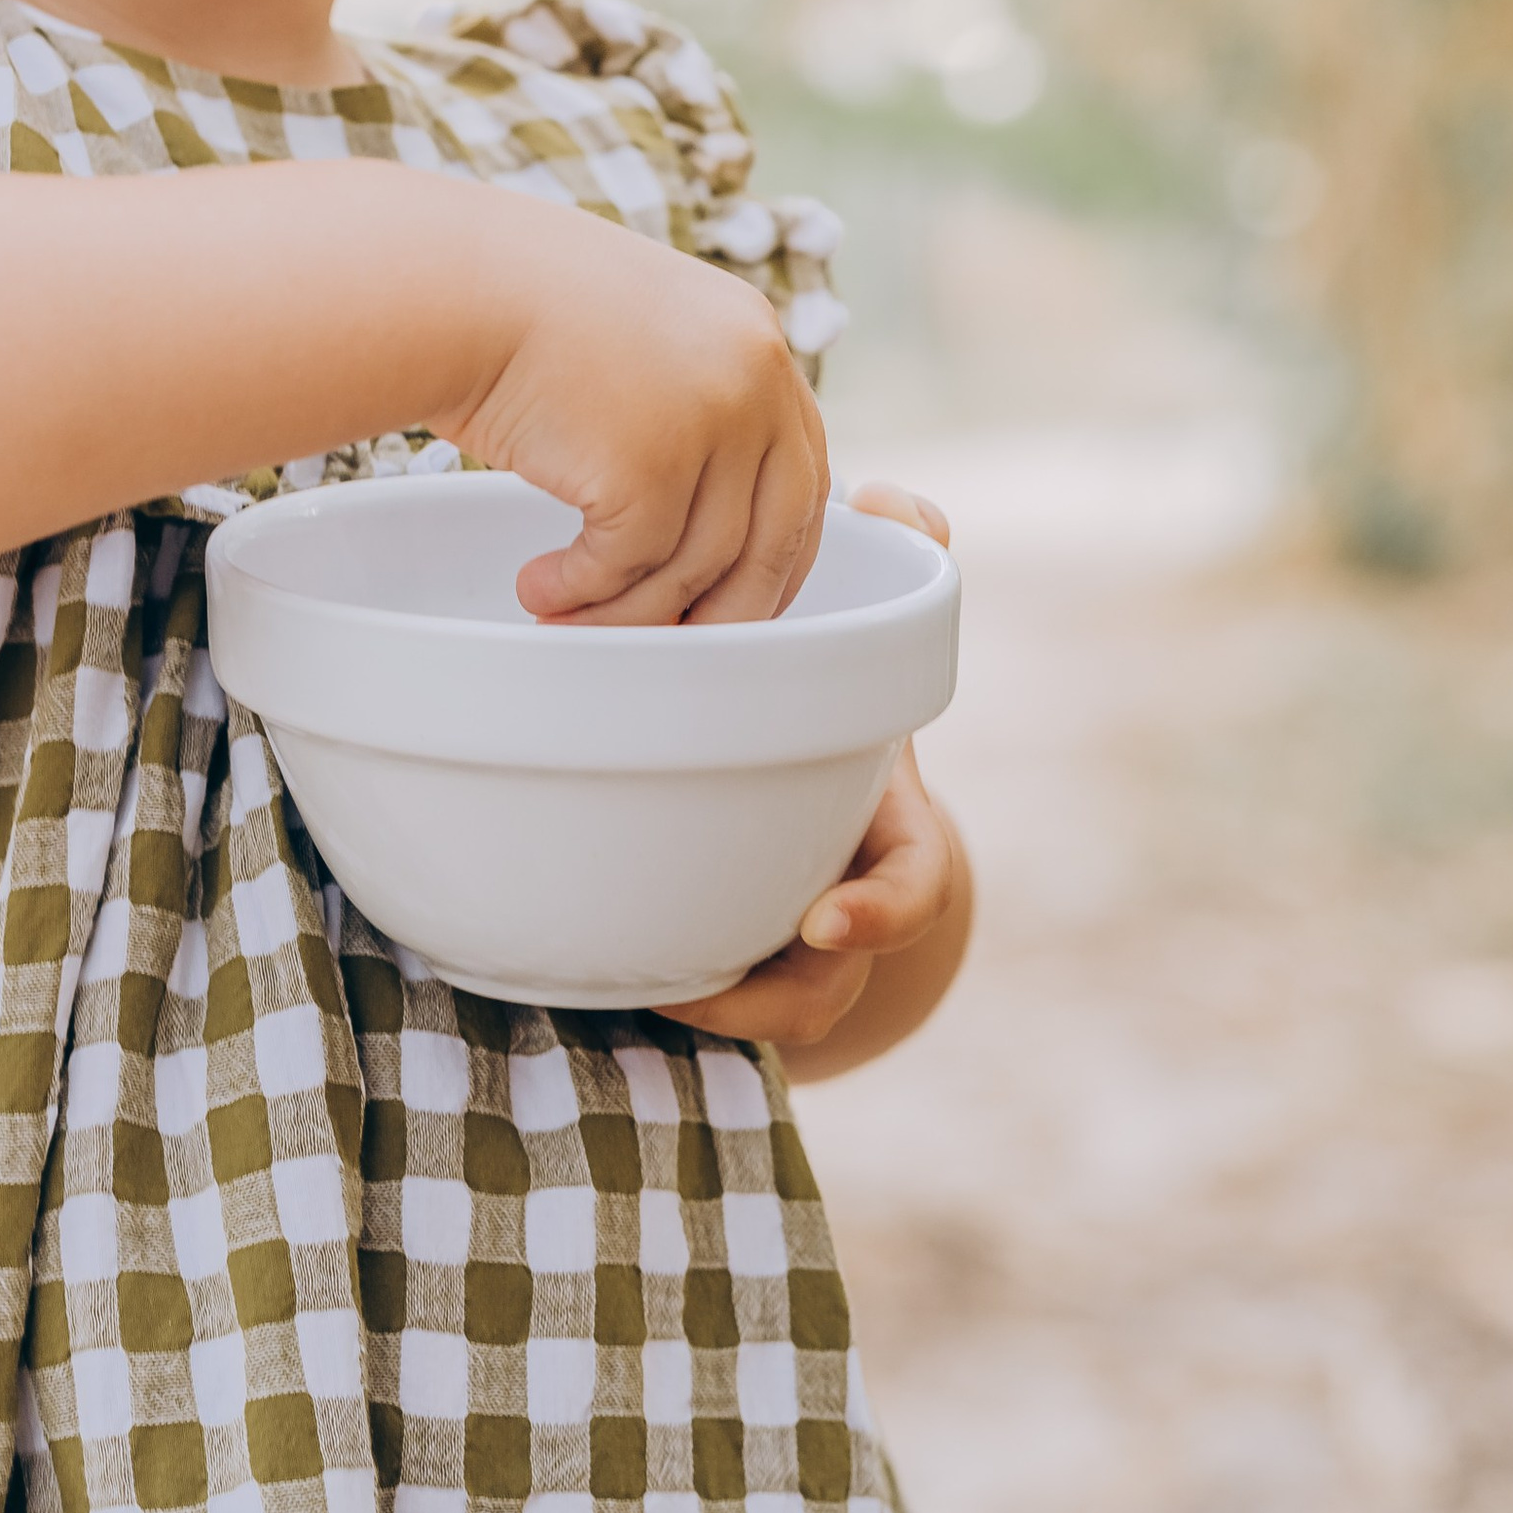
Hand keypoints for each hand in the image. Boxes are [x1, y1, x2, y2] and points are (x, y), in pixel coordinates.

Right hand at [446, 195, 832, 626]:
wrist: (449, 284)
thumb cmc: (511, 306)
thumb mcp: (637, 332)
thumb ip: (686, 401)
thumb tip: (691, 521)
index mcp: (755, 341)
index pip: (803, 473)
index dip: (776, 550)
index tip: (736, 595)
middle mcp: (754, 378)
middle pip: (775, 536)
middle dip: (724, 609)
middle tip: (667, 642)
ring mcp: (711, 422)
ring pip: (696, 567)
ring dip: (628, 612)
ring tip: (562, 616)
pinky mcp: (651, 469)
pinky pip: (630, 567)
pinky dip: (582, 592)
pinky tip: (537, 587)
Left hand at [662, 485, 970, 1066]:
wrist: (792, 729)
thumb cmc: (830, 655)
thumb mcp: (862, 602)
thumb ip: (889, 547)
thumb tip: (904, 509)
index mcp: (889, 819)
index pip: (918, 884)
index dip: (884, 914)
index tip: (823, 919)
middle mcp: (845, 887)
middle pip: (829, 983)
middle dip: (771, 997)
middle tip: (694, 987)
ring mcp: (785, 924)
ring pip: (763, 1004)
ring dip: (707, 1004)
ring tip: (634, 981)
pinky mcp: (720, 935)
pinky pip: (701, 982)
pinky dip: (661, 978)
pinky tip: (595, 950)